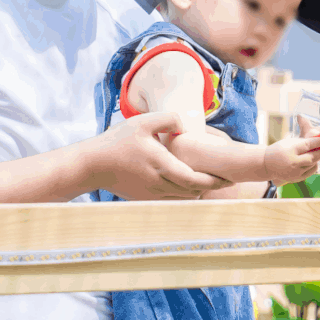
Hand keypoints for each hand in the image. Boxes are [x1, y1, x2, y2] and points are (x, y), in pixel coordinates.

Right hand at [86, 112, 230, 199]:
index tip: (227, 177)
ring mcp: (151, 194)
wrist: (92, 165)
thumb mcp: (142, 122)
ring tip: (210, 180)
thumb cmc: (117, 141)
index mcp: (161, 165)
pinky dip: (183, 194)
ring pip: (183, 198)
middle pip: (193, 192)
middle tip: (226, 179)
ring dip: (197, 191)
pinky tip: (189, 184)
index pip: (194, 180)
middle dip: (210, 187)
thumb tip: (186, 128)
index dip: (213, 181)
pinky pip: (171, 199)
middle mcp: (158, 184)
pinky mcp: (145, 198)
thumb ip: (168, 119)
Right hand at [263, 135, 319, 185]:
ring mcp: (295, 173)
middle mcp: (293, 163)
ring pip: (312, 165)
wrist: (267, 164)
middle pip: (312, 158)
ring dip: (317, 159)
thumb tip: (318, 141)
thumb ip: (303, 142)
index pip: (307, 145)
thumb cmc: (279, 150)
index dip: (317, 142)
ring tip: (318, 153)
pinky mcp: (296, 179)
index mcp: (290, 151)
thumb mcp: (288, 142)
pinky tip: (312, 161)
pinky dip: (313, 166)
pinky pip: (310, 172)